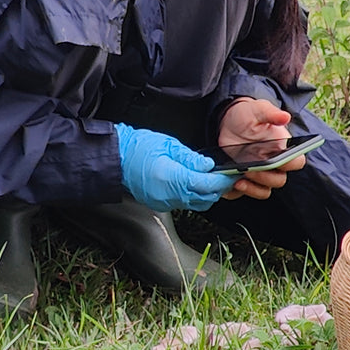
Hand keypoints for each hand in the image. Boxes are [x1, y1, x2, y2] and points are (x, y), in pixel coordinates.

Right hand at [114, 123, 235, 212]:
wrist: (117, 158)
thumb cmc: (139, 147)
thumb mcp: (169, 145)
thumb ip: (191, 158)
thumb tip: (208, 166)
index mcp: (170, 178)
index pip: (205, 185)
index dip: (221, 181)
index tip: (231, 175)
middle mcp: (168, 195)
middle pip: (203, 199)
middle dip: (217, 189)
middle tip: (225, 176)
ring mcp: (163, 202)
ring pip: (195, 204)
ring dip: (207, 194)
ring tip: (212, 178)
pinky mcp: (160, 204)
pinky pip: (184, 203)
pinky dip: (194, 195)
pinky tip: (195, 183)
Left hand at [217, 96, 305, 201]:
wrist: (228, 121)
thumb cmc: (248, 114)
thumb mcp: (257, 110)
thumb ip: (270, 113)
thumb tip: (285, 116)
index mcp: (281, 148)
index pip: (296, 162)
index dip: (290, 164)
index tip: (278, 161)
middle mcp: (273, 163)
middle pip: (279, 180)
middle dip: (265, 177)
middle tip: (250, 169)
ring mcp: (260, 173)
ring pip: (264, 190)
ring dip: (253, 188)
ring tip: (239, 180)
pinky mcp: (245, 179)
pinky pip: (246, 192)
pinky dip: (238, 192)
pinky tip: (230, 183)